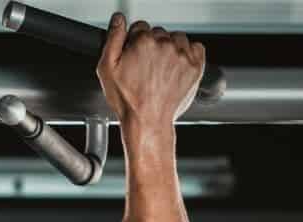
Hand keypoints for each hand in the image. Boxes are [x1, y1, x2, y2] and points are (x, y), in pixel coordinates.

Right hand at [97, 13, 204, 129]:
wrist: (148, 121)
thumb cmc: (128, 100)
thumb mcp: (107, 70)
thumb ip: (113, 39)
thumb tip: (118, 20)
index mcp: (143, 42)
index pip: (140, 27)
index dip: (134, 42)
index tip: (133, 55)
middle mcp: (165, 44)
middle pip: (158, 33)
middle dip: (152, 45)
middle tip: (145, 67)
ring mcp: (182, 54)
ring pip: (176, 38)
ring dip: (169, 47)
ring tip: (160, 68)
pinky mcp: (195, 65)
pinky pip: (195, 47)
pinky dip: (187, 53)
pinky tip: (175, 66)